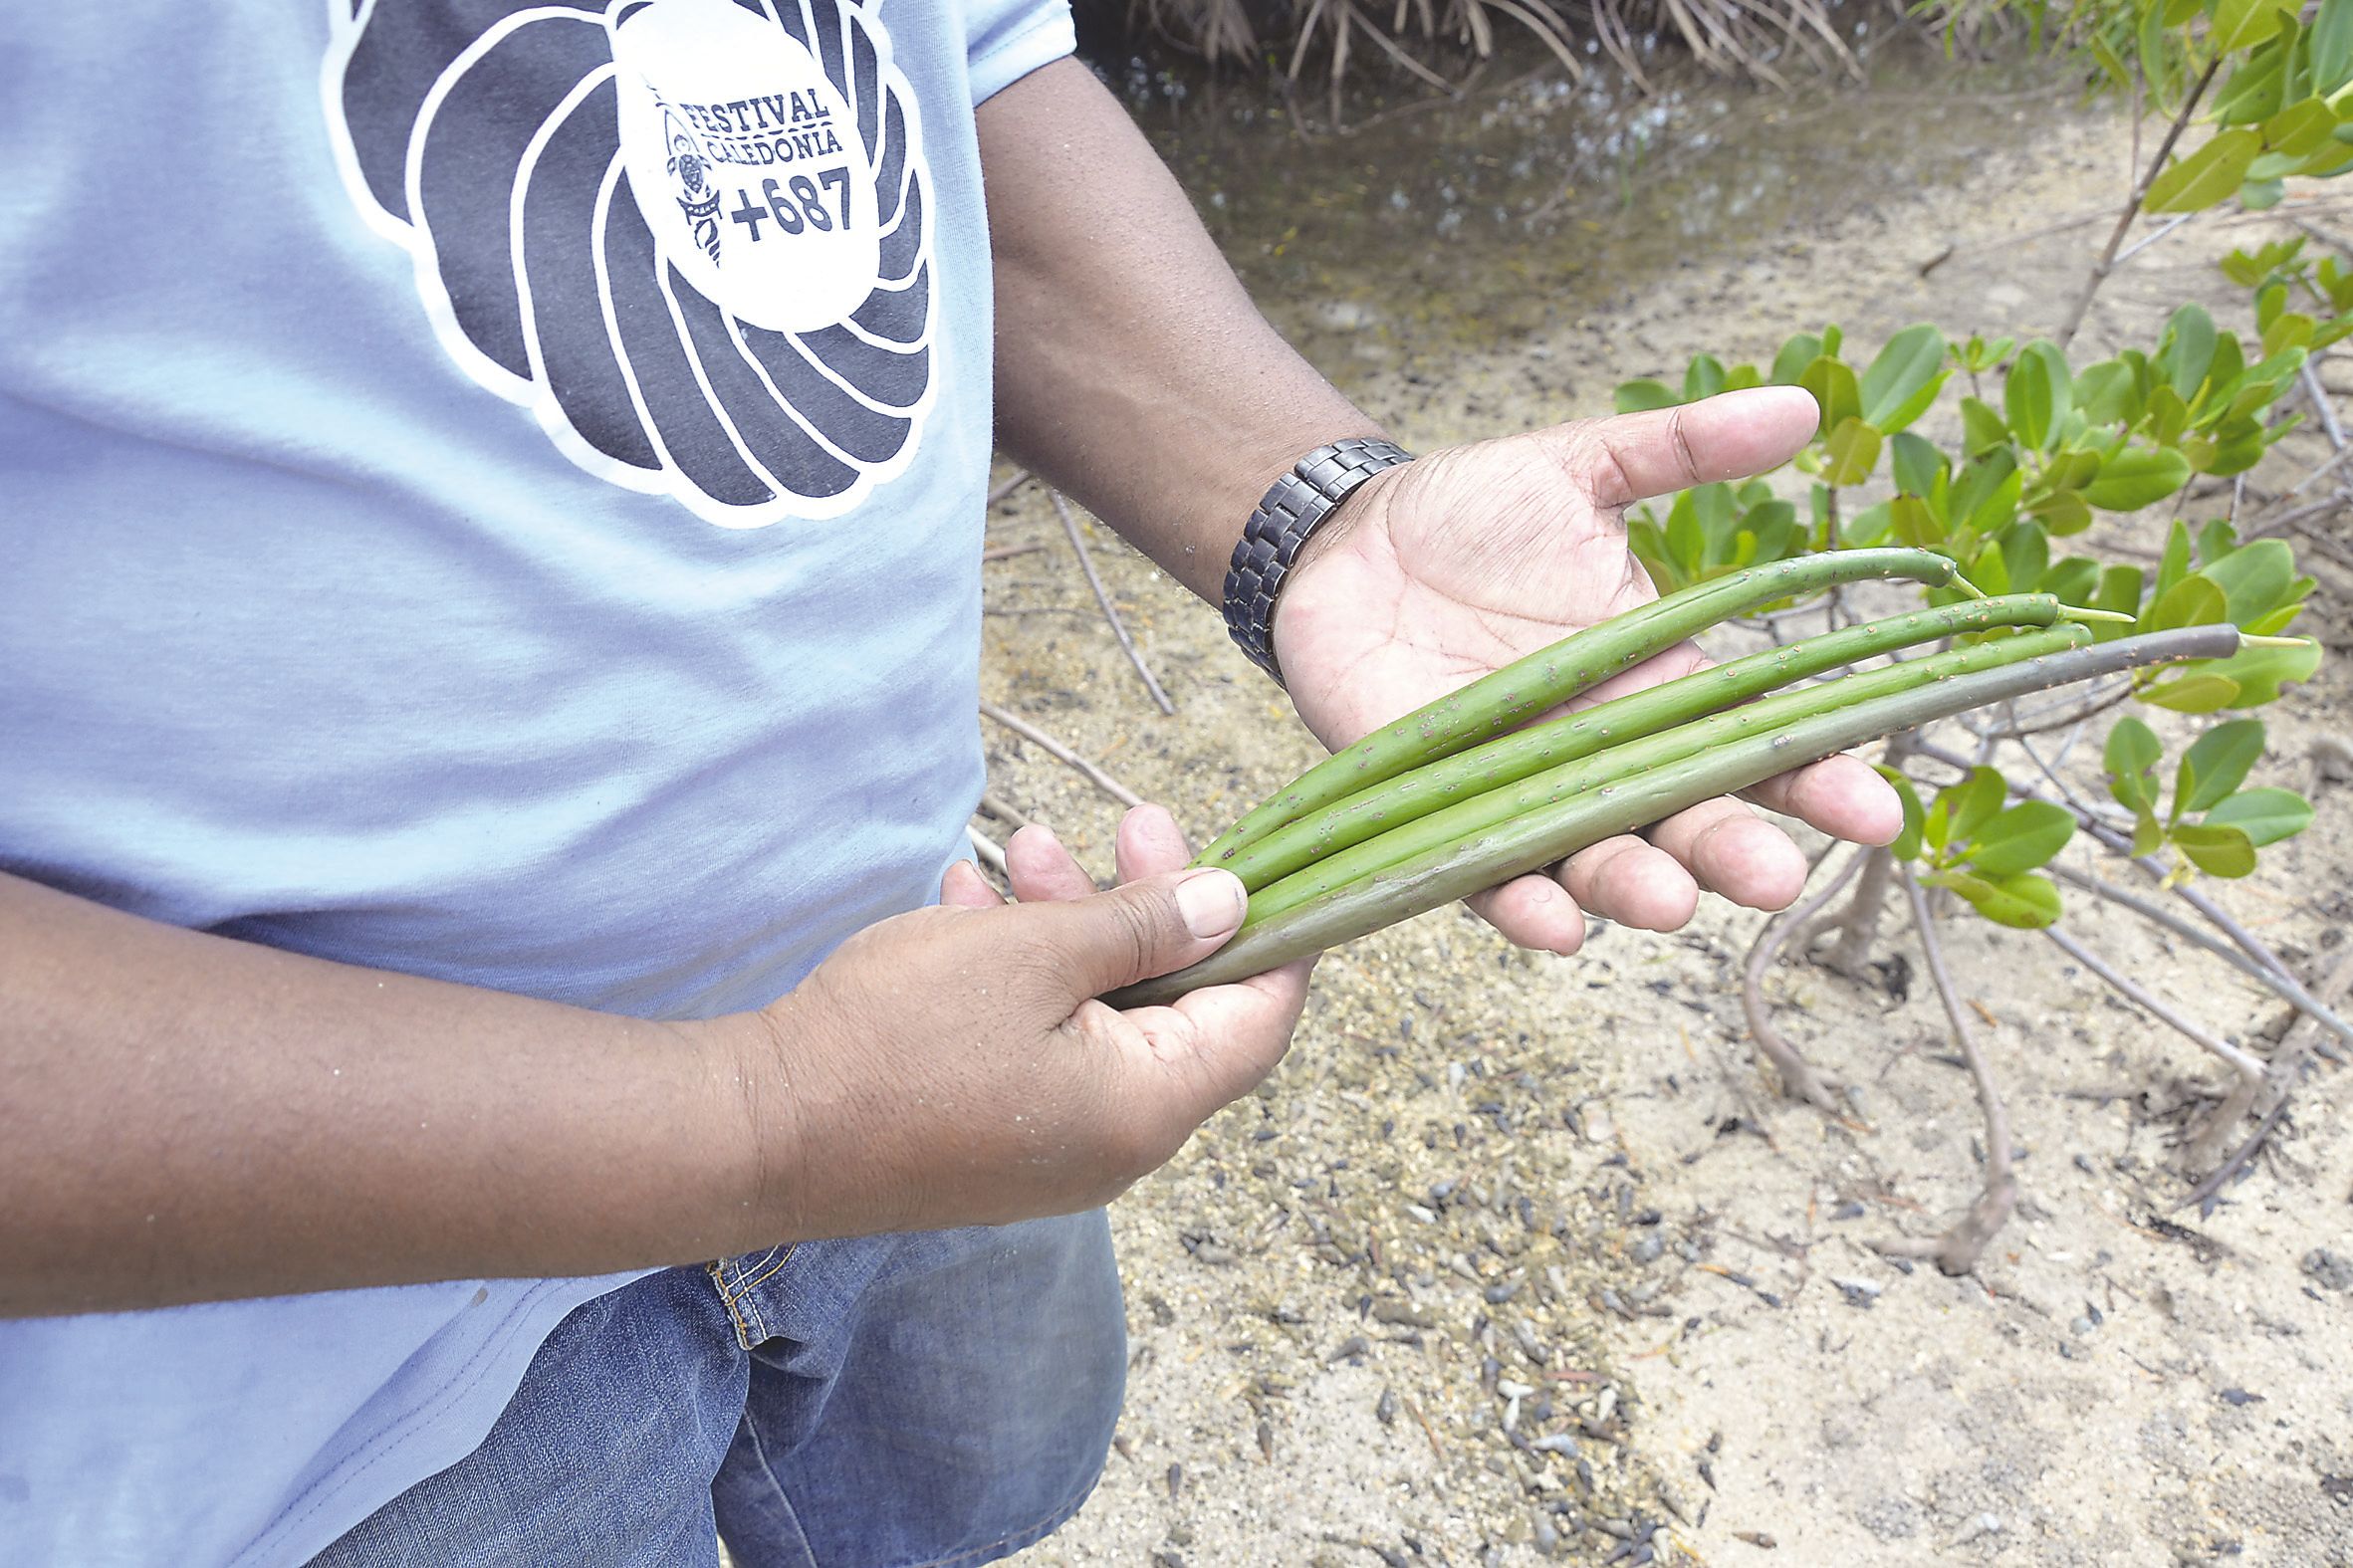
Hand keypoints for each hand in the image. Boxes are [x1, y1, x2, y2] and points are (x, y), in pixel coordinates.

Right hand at [728, 807, 1311, 1237]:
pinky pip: (1044, 1042)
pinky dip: (1025, 972)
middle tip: (1130, 822)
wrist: (759, 1129)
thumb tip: (1233, 905)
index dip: (1275, 933)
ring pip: (1102, 1015)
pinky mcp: (999, 1138)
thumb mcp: (1032, 951)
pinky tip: (970, 901)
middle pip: (1179, 1007)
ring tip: (1020, 846)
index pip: (1261, 1019)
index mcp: (1148, 1104)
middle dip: (1151, 904)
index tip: (1260, 860)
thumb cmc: (897, 1036)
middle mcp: (1118, 1141)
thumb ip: (1141, 926)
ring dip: (1074, 926)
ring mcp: (1056, 1147)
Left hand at [1271, 386, 1901, 955]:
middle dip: (1733, 855)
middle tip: (1777, 880)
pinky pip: (1485, 877)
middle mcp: (1606, 756)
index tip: (1880, 813)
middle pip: (1686, 822)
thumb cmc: (1472, 511)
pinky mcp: (1440, 813)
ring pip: (1594, 862)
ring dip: (1633, 891)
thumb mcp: (1581, 467)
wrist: (1347, 540)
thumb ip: (1683, 446)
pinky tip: (1553, 927)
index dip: (1818, 782)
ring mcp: (1525, 792)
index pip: (1757, 745)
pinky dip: (1518, 905)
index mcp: (1660, 682)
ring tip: (1671, 905)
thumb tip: (1797, 405)